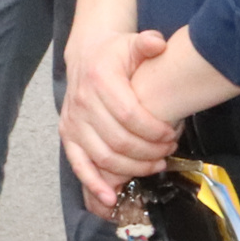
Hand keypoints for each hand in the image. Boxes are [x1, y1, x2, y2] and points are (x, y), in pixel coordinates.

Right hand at [62, 24, 176, 215]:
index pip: (129, 115)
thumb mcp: (132, 43)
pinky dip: (93, 183)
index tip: (171, 134)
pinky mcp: (67, 136)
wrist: (87, 55)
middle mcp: (82, 102)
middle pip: (118, 140)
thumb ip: (147, 44)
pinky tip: (110, 197)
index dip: (153, 130)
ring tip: (155, 165)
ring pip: (103, 156)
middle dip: (148, 151)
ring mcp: (73, 121)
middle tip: (168, 151)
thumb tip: (157, 44)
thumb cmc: (116, 53)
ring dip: (132, 167)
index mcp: (100, 80)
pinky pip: (78, 164)